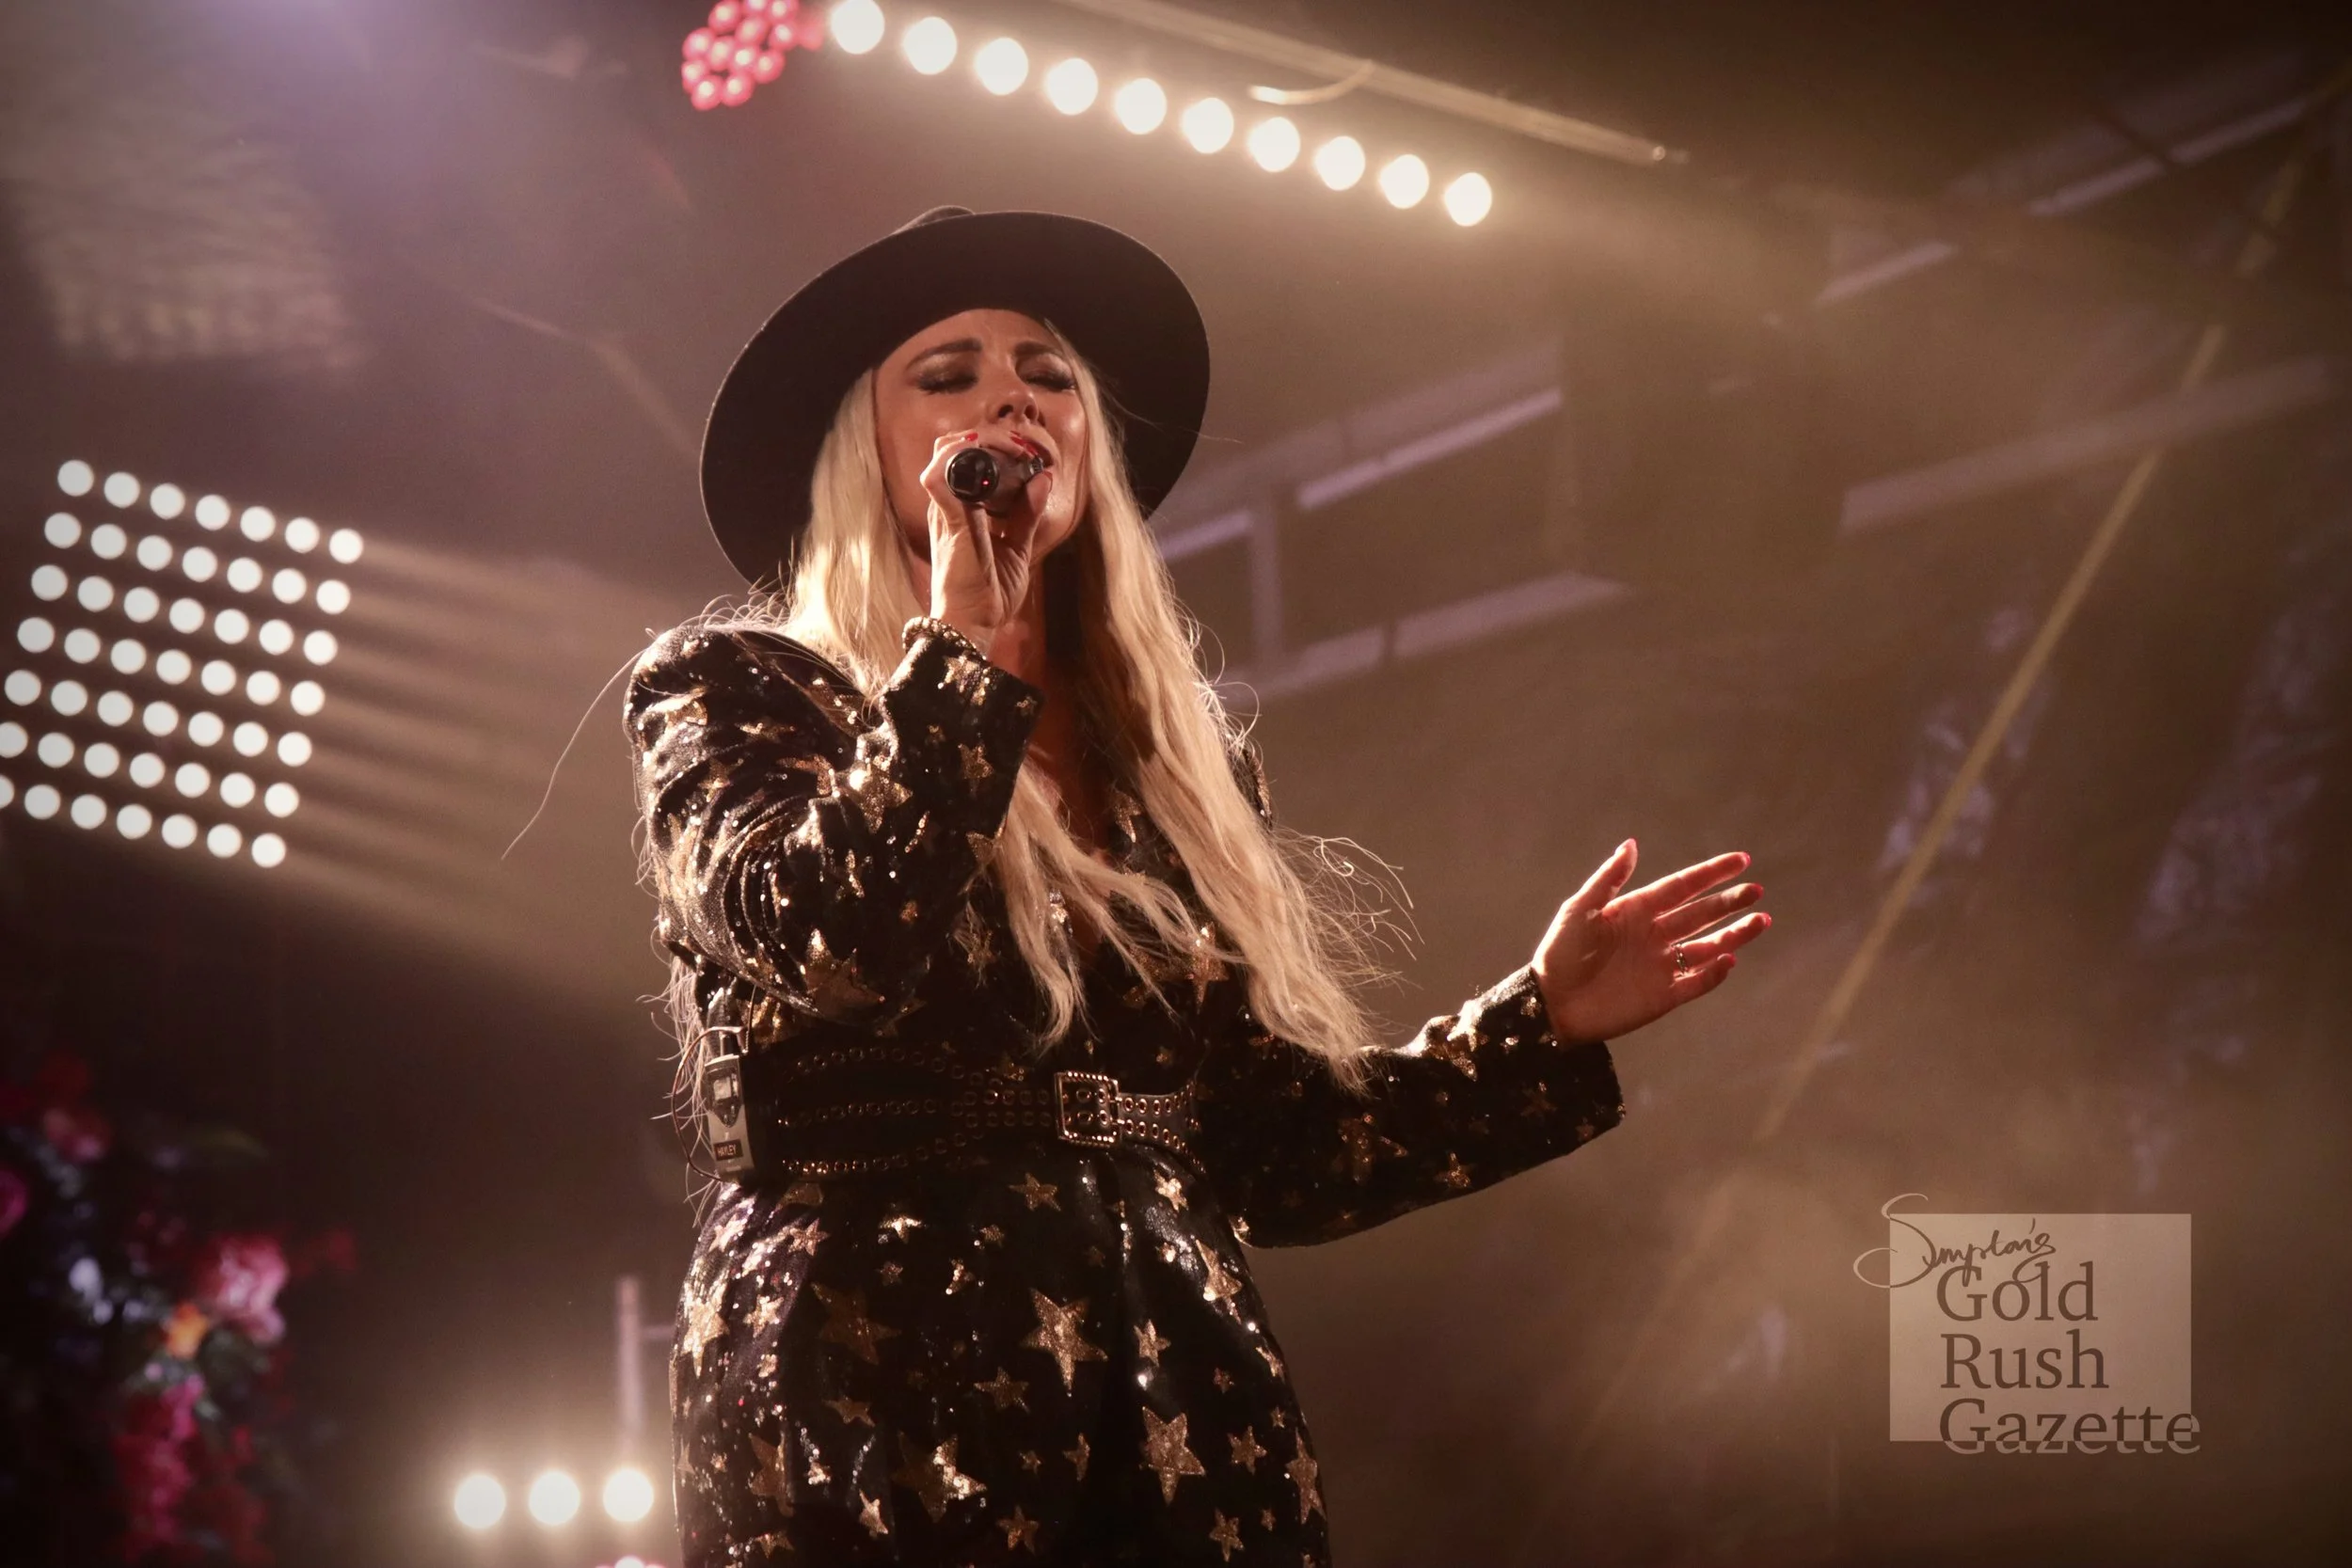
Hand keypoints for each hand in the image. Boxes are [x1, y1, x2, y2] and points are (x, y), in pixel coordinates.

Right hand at [918, 431, 1051, 656]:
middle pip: (954, 444)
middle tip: (1025, 448)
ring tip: (1018, 450)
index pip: (965, 457)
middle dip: (991, 435)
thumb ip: (1028, 514)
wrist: (972, 624)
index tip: (1029, 454)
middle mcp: (947, 504)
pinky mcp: (946, 519)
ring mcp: (944, 509)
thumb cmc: (989, 593)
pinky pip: (942, 473)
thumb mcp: (1017, 547)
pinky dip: (970, 457)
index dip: (994, 445)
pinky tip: (1005, 461)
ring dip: (984, 440)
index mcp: (960, 509)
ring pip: (948, 448)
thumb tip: (1043, 479)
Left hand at [1532, 839, 1769, 1043]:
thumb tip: (1632, 844)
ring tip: (1761, 921)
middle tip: (1757, 890)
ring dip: (1733, 935)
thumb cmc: (1559, 953)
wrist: (1551, 1004)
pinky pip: (1696, 982)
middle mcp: (1654, 934)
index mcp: (1637, 910)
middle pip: (1701, 914)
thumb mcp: (1579, 910)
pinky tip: (1729, 960)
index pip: (1682, 886)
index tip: (1741, 861)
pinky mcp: (1663, 996)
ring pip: (1707, 946)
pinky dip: (1714, 973)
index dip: (1711, 874)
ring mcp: (1661, 965)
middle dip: (1730, 902)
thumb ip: (1608, 879)